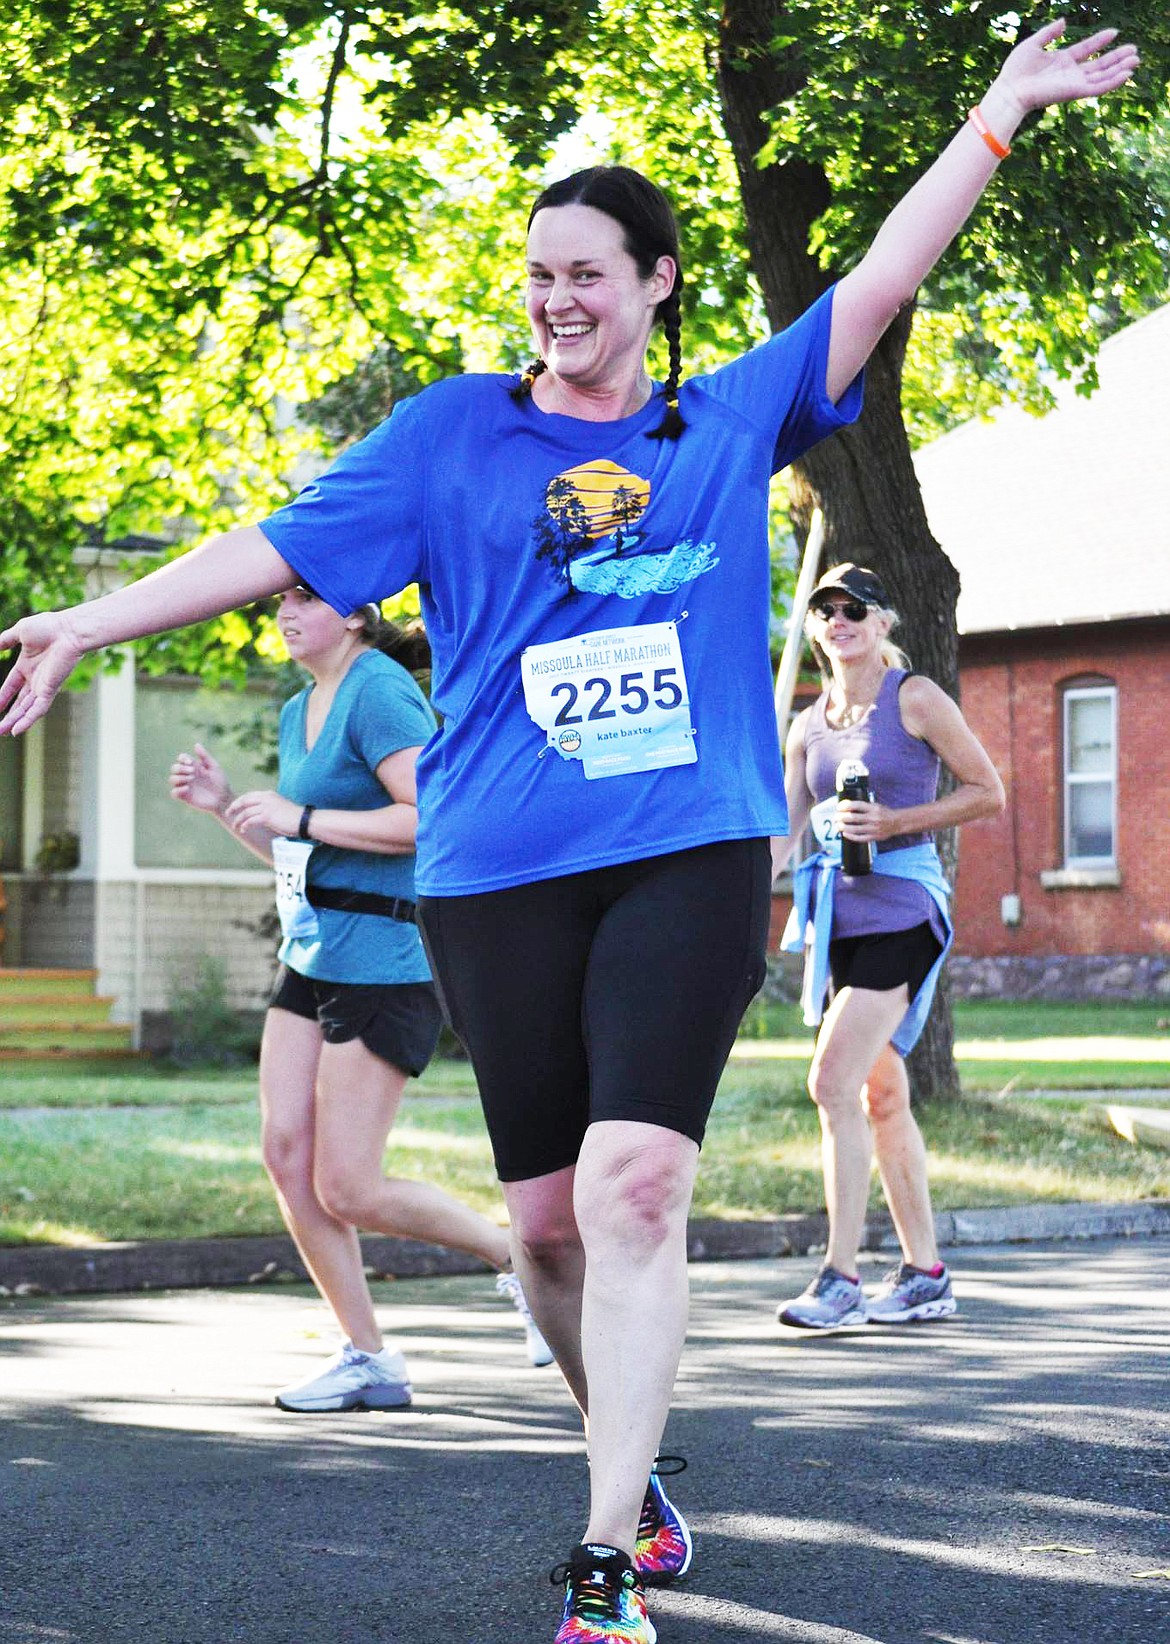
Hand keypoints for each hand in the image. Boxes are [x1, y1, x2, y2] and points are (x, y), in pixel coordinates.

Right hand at [0, 611, 87, 736]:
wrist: (68, 630)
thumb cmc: (49, 627)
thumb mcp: (20, 632)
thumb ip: (6, 640)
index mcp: (27, 666)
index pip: (12, 685)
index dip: (2, 696)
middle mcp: (36, 678)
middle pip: (20, 702)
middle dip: (9, 715)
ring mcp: (44, 685)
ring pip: (27, 709)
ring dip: (15, 721)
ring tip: (3, 732)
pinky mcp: (51, 689)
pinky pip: (38, 709)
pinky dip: (28, 720)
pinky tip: (17, 730)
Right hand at [170, 743, 231, 814]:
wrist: (223, 799)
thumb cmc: (220, 782)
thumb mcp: (214, 767)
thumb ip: (204, 756)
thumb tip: (196, 744)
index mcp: (194, 767)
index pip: (181, 759)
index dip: (182, 758)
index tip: (191, 762)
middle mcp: (187, 776)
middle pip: (174, 768)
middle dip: (180, 768)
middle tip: (192, 772)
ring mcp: (185, 786)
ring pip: (172, 779)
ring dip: (179, 777)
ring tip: (191, 779)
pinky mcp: (185, 797)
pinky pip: (174, 793)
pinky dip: (178, 790)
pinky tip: (187, 788)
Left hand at [224, 789, 302, 837]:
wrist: (304, 821)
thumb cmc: (294, 817)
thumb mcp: (279, 808)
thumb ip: (269, 807)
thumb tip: (259, 814)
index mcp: (269, 794)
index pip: (249, 795)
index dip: (240, 801)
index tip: (234, 807)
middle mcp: (266, 798)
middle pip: (244, 800)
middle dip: (234, 807)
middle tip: (228, 814)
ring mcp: (267, 806)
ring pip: (246, 812)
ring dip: (238, 820)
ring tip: (236, 827)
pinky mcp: (267, 816)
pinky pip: (250, 820)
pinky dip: (245, 825)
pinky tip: (243, 830)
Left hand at [837, 799, 896, 842]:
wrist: (897, 822)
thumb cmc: (884, 813)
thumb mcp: (875, 805)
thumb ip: (863, 806)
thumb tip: (846, 806)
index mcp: (873, 808)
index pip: (856, 805)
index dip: (845, 806)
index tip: (839, 807)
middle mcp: (873, 818)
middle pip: (853, 818)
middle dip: (841, 817)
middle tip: (836, 817)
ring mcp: (874, 829)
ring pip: (854, 829)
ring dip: (843, 827)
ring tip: (838, 826)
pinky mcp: (874, 837)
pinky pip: (860, 838)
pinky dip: (851, 836)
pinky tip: (845, 834)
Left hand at [993, 18, 1138, 119]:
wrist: (1009, 90)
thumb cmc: (1016, 70)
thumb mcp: (1033, 44)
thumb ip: (1049, 32)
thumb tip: (1065, 21)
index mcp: (1062, 61)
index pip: (1087, 49)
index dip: (1100, 41)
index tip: (1114, 32)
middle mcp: (1070, 73)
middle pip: (1099, 65)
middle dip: (1117, 58)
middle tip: (1134, 50)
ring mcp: (1073, 83)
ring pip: (1102, 76)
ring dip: (1119, 69)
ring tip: (1136, 60)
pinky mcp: (1074, 92)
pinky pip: (1097, 88)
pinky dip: (1112, 82)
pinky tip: (1126, 74)